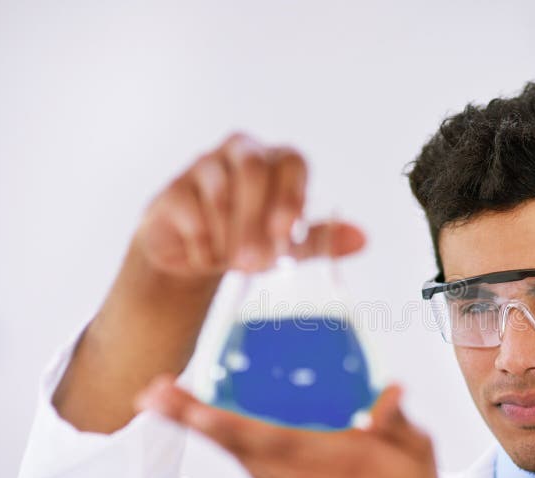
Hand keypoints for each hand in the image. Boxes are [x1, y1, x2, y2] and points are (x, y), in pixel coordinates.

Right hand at [135, 133, 364, 278]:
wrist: (192, 262)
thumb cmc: (247, 244)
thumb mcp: (288, 247)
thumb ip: (321, 240)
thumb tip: (362, 239)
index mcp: (275, 163)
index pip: (292, 161)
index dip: (292, 194)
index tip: (289, 232)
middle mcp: (241, 154)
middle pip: (254, 169)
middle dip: (257, 219)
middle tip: (258, 262)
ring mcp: (204, 167)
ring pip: (220, 191)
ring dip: (230, 236)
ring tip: (234, 265)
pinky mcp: (172, 190)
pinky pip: (190, 212)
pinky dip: (202, 243)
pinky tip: (206, 258)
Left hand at [135, 376, 458, 477]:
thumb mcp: (419, 450)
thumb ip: (398, 421)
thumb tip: (390, 392)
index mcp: (335, 470)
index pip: (270, 444)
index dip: (227, 427)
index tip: (190, 408)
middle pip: (240, 452)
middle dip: (193, 421)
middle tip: (153, 394)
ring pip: (243, 465)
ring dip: (205, 432)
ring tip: (168, 402)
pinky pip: (256, 477)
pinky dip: (231, 450)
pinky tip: (209, 424)